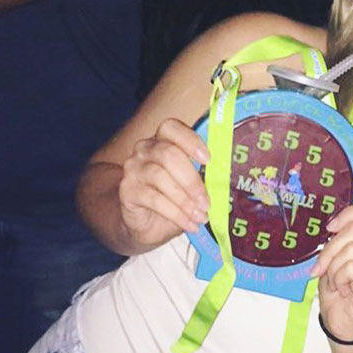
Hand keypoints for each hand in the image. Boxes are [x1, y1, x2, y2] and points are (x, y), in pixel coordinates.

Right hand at [118, 118, 209, 249]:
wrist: (147, 222)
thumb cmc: (174, 198)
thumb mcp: (191, 185)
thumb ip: (204, 176)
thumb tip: (225, 181)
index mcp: (163, 140)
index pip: (171, 128)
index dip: (190, 141)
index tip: (208, 160)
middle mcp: (144, 149)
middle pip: (168, 154)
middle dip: (192, 180)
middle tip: (206, 202)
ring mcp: (133, 168)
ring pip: (160, 177)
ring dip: (185, 200)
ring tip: (201, 216)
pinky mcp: (127, 190)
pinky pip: (153, 199)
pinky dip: (176, 214)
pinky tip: (190, 224)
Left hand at [312, 202, 352, 341]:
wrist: (342, 321)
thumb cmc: (342, 287)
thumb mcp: (339, 253)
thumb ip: (343, 234)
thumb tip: (333, 223)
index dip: (351, 214)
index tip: (331, 228)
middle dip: (331, 249)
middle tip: (324, 267)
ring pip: (351, 249)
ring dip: (333, 267)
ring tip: (338, 281)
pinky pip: (351, 267)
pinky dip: (338, 278)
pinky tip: (344, 289)